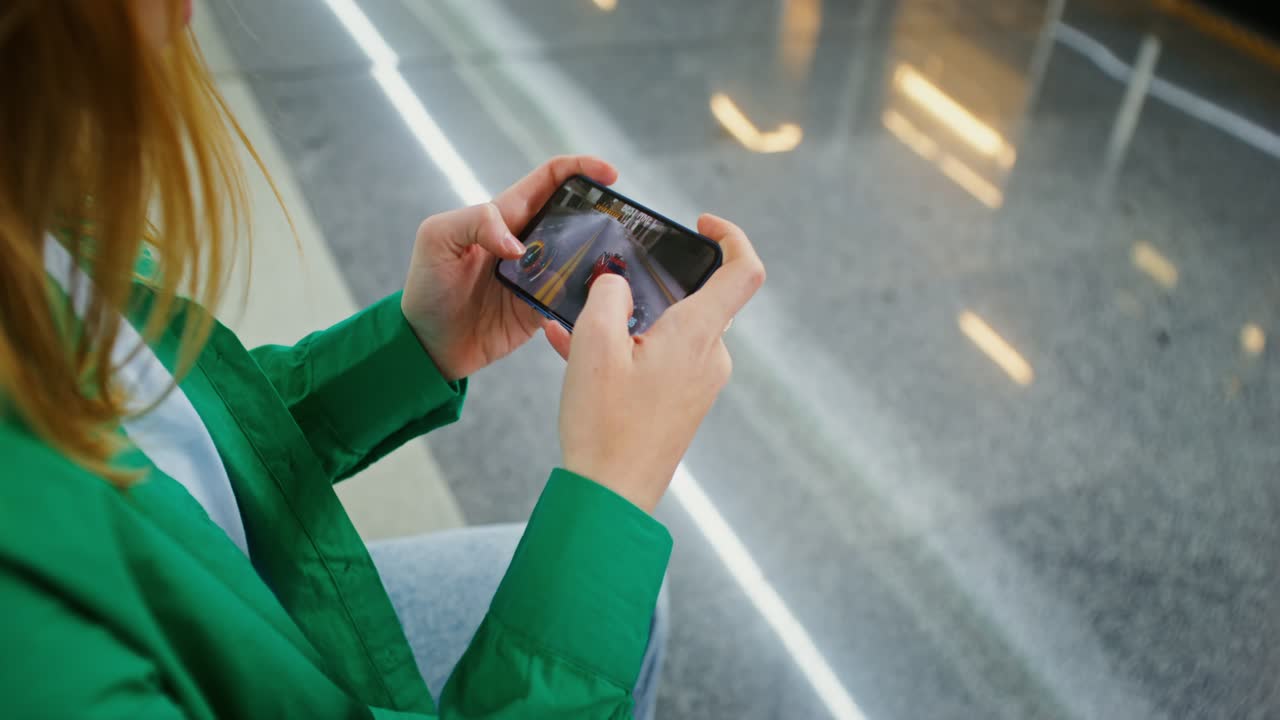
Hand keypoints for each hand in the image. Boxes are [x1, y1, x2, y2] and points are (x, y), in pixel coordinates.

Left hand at [401, 156, 619, 380]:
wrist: (427, 344)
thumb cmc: (427, 285)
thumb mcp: (437, 238)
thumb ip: (476, 222)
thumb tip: (519, 246)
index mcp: (506, 214)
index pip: (550, 179)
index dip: (581, 168)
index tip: (609, 174)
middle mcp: (529, 241)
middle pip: (576, 215)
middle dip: (603, 212)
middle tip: (625, 222)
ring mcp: (540, 275)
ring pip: (583, 255)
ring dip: (602, 254)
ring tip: (622, 259)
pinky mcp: (543, 307)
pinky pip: (575, 297)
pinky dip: (590, 295)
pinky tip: (604, 297)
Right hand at [544, 214, 764, 512]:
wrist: (611, 496)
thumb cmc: (604, 424)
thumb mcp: (594, 345)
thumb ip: (609, 297)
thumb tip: (618, 284)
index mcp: (698, 334)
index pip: (743, 270)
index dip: (731, 236)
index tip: (701, 225)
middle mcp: (710, 356)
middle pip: (694, 299)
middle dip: (648, 289)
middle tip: (604, 289)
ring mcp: (700, 383)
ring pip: (668, 331)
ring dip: (624, 324)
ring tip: (571, 331)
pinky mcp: (683, 404)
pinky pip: (659, 360)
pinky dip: (624, 351)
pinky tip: (574, 355)